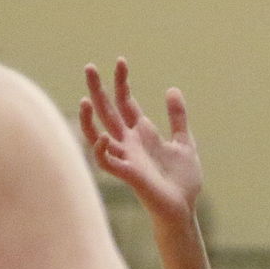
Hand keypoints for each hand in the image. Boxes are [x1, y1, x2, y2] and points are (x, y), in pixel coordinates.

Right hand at [80, 58, 201, 225]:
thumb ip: (177, 117)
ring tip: (85, 98)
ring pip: (97, 135)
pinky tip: (103, 137)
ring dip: (89, 119)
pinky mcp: (128, 174)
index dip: (121, 83)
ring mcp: (126, 158)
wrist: (184, 207)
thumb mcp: (184, 142)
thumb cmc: (182, 180)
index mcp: (142, 134)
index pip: (125, 102)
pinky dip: (101, 150)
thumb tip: (172, 89)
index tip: (121, 61)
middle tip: (90, 67)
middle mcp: (129, 143)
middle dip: (98, 90)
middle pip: (108, 112)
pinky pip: (107, 161)